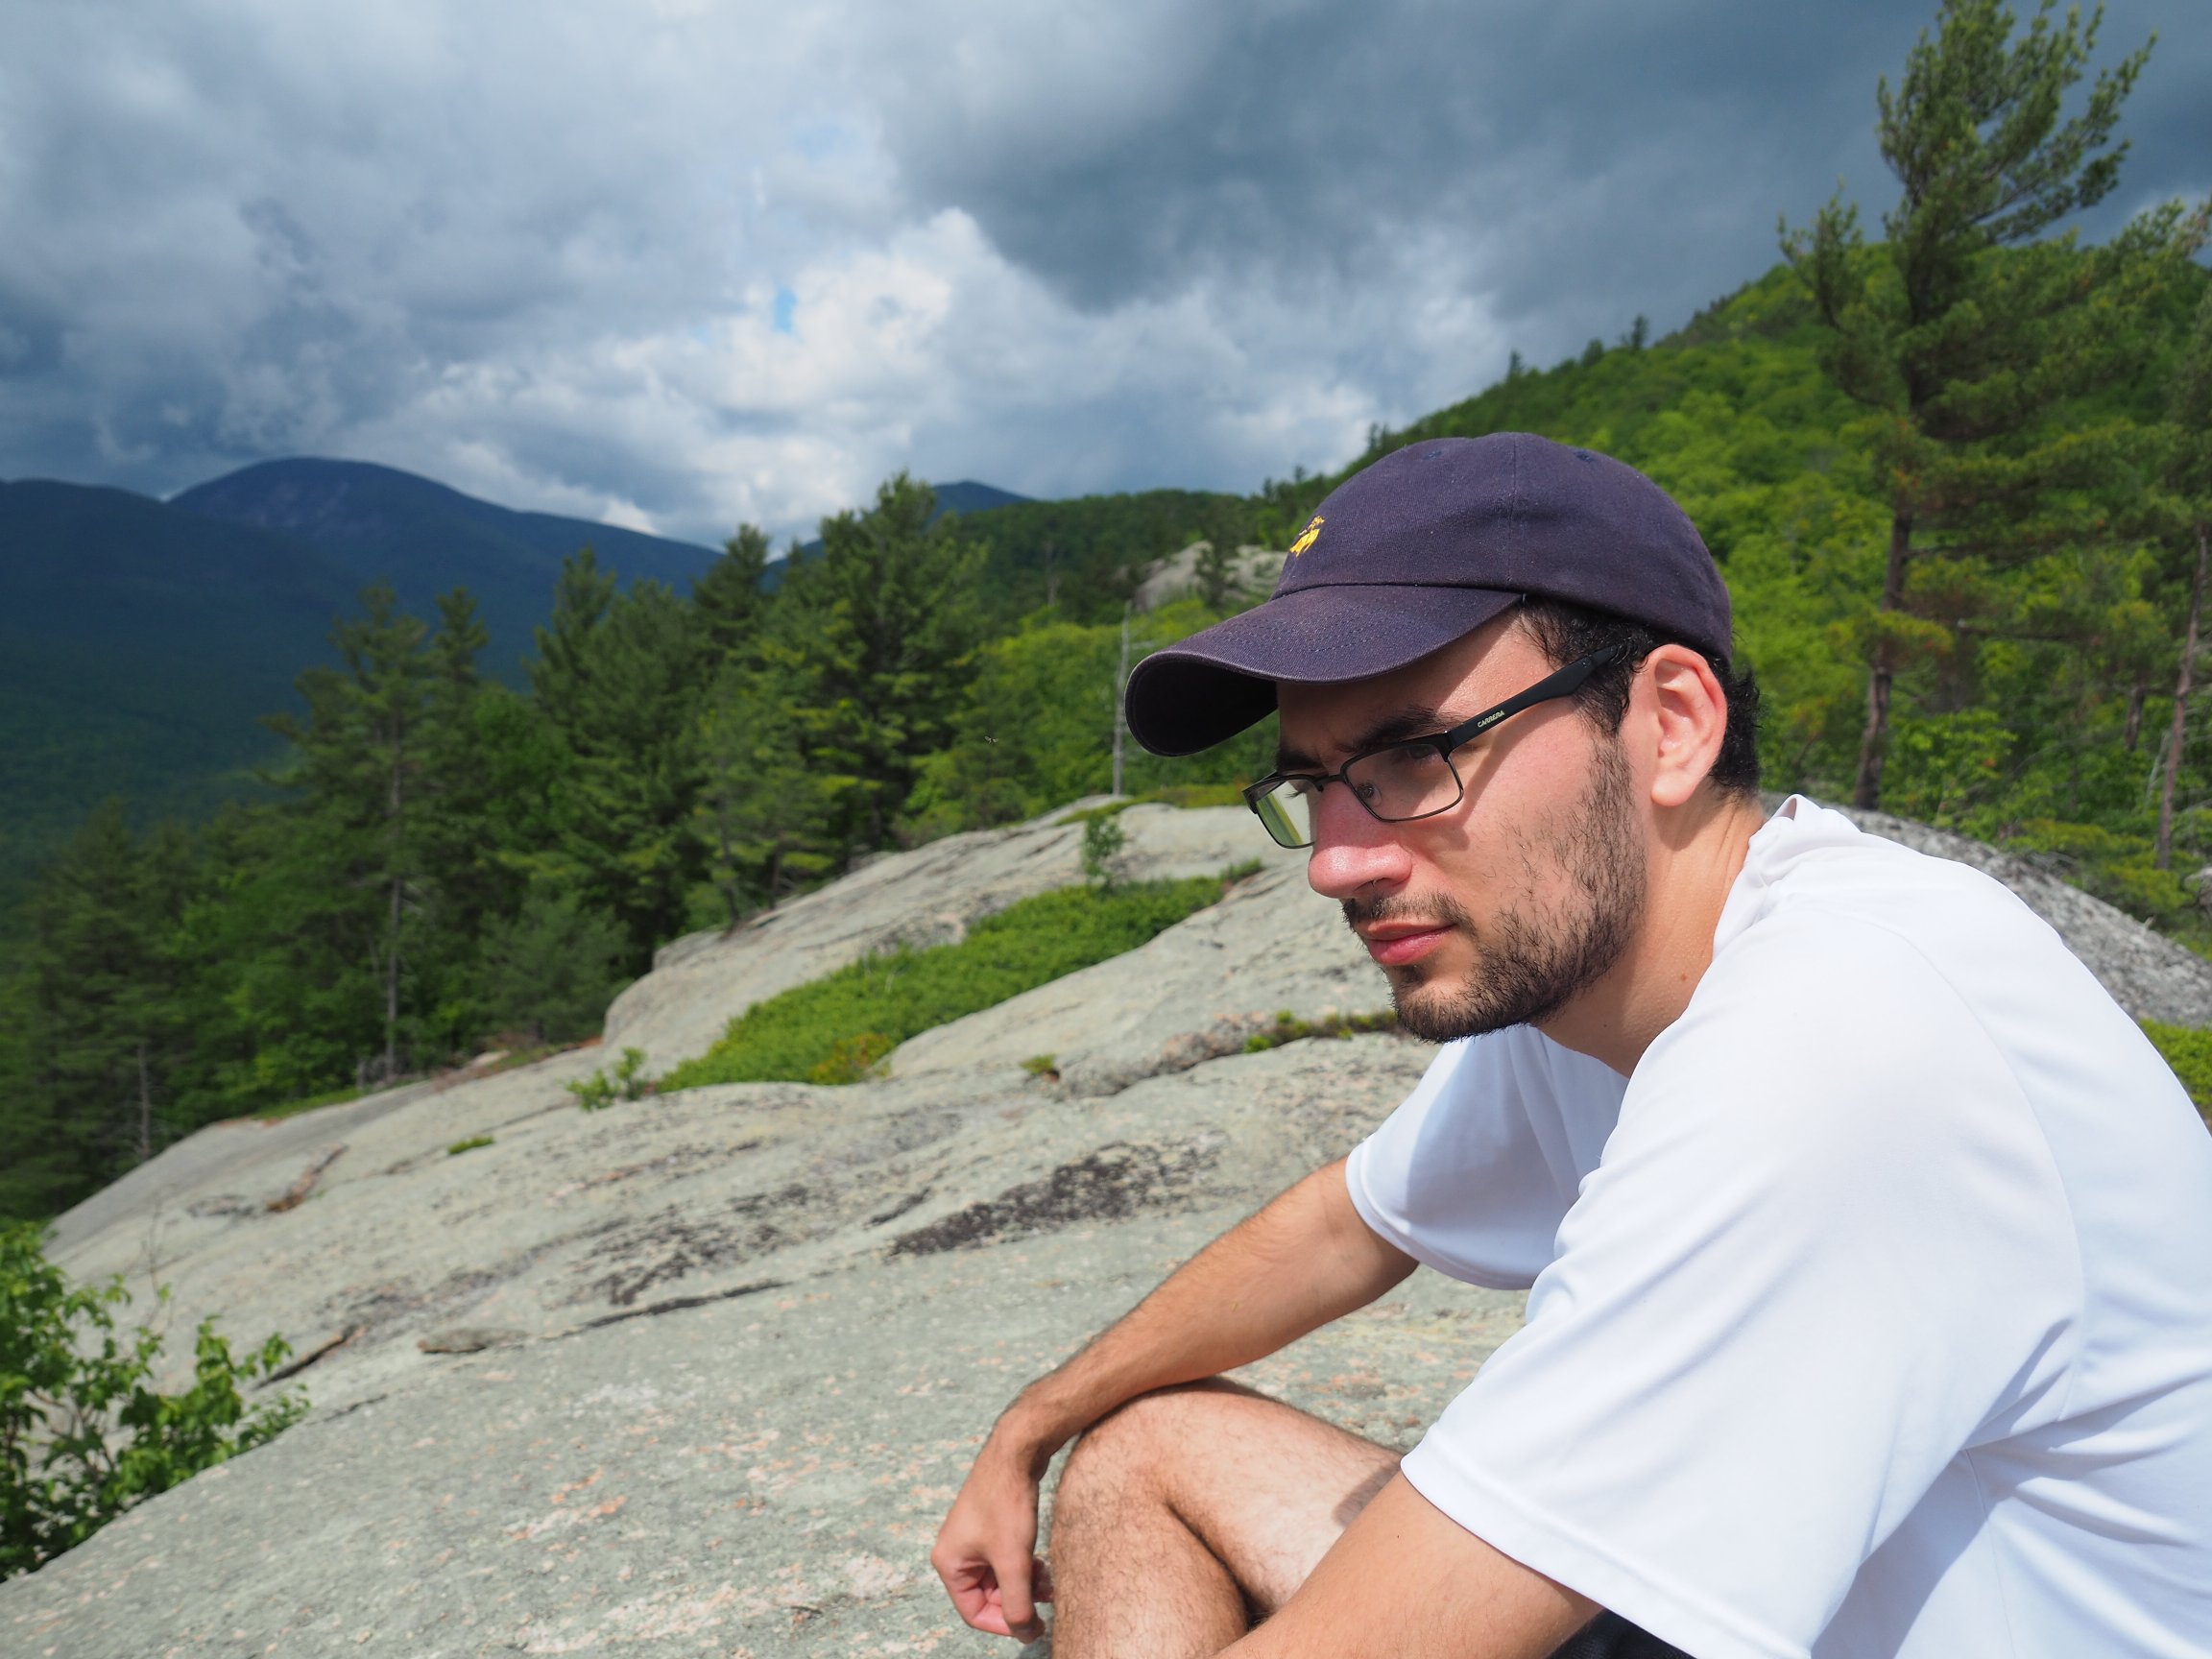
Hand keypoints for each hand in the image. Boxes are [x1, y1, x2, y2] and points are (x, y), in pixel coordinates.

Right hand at [931, 1438, 1055, 1639]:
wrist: (1017, 1451)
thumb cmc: (1007, 1503)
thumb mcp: (1013, 1561)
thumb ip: (1017, 1604)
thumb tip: (1025, 1634)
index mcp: (949, 1563)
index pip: (974, 1613)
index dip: (1005, 1623)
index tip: (1034, 1624)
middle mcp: (956, 1551)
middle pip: (988, 1596)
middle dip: (1019, 1598)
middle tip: (1047, 1596)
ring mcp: (972, 1537)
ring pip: (1001, 1578)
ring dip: (1025, 1583)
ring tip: (1049, 1579)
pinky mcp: (990, 1526)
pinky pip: (1006, 1559)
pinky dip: (1024, 1566)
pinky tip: (1043, 1563)